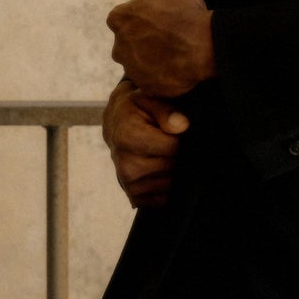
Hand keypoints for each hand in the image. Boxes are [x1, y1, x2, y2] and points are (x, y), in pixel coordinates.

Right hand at [102, 78, 189, 210]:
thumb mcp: (149, 99)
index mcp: (128, 138)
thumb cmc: (136, 109)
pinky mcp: (134, 195)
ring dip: (171, 170)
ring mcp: (128, 182)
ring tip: (160, 154)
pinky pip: (162, 199)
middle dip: (176, 155)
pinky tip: (159, 169)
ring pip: (169, 184)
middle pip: (172, 166)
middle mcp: (126, 164)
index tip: (171, 131)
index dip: (179, 138)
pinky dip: (166, 187)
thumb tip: (182, 126)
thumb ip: (167, 111)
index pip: (173, 147)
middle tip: (165, 142)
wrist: (116, 124)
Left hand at [106, 0, 216, 97]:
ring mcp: (133, 69)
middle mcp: (119, 46)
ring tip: (176, 50)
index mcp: (119, 20)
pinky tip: (178, 65)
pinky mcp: (148, 86)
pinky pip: (152, 79)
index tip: (161, 16)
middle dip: (145, 38)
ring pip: (140, 61)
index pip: (124, 16)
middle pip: (130, 40)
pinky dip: (161, 74)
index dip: (143, 15)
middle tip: (170, 34)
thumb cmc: (184, 12)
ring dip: (152, 57)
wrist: (206, 47)